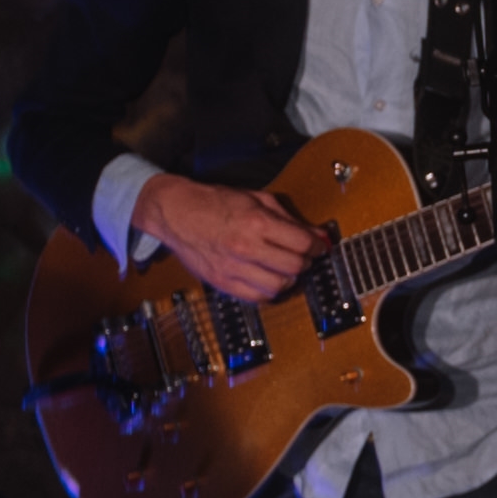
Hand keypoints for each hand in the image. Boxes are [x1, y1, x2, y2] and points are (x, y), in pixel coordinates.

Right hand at [135, 175, 322, 300]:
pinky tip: (269, 279)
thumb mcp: (258, 199)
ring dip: (289, 279)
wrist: (176, 212)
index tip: (320, 246)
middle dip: (306, 261)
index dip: (317, 246)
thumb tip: (319, 235)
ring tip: (286, 268)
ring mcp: (232, 268)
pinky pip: (256, 298)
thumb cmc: (215, 202)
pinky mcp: (221, 282)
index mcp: (256, 222)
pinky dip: (269, 292)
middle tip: (305, 256)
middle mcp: (245, 247)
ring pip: (278, 286)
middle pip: (294, 266)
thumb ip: (290, 219)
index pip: (302, 243)